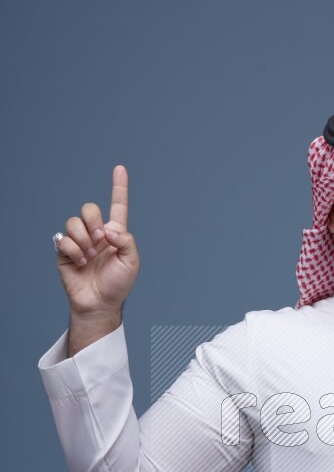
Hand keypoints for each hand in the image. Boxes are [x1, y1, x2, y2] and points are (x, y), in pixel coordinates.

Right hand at [55, 163, 139, 314]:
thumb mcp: (131, 262)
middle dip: (93, 221)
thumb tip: (107, 228)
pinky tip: (81, 262)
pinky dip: (74, 250)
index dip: (119, 187)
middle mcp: (96, 234)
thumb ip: (126, 240)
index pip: (118, 206)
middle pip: (89, 208)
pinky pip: (63, 239)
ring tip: (90, 256)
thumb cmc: (118, 284)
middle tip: (100, 240)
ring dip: (84, 239)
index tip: (120, 168)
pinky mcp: (64, 251)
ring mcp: (79, 241)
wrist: (100, 303)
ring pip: (74, 222)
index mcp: (115, 233)